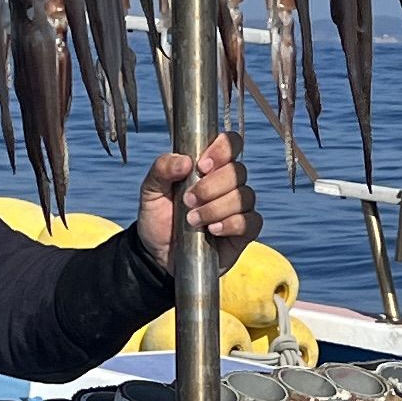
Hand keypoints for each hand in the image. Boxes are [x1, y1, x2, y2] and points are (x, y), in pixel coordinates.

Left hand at [138, 129, 253, 267]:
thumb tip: (185, 160)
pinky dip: (231, 224)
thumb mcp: (150, 191)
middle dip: (211, 186)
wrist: (158, 256)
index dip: (222, 149)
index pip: (230, 144)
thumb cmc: (158, 219)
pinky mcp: (243, 232)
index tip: (201, 166)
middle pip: (237, 172)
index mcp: (209, 166)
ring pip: (244, 196)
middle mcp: (228, 184)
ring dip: (216, 208)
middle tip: (188, 200)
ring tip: (193, 220)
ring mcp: (238, 207)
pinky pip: (250, 221)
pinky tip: (212, 230)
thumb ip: (162, 169)